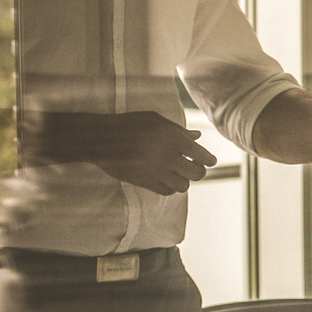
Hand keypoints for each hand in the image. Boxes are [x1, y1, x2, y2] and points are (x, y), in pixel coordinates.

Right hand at [22, 110, 216, 196]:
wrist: (100, 139)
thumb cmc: (129, 125)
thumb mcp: (154, 120)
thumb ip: (178, 130)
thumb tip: (197, 136)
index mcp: (171, 137)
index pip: (201, 154)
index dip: (209, 160)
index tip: (210, 162)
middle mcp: (166, 155)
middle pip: (196, 173)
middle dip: (198, 171)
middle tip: (195, 168)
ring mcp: (155, 170)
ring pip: (183, 185)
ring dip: (184, 180)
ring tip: (179, 174)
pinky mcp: (144, 182)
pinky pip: (167, 191)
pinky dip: (171, 187)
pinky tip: (167, 180)